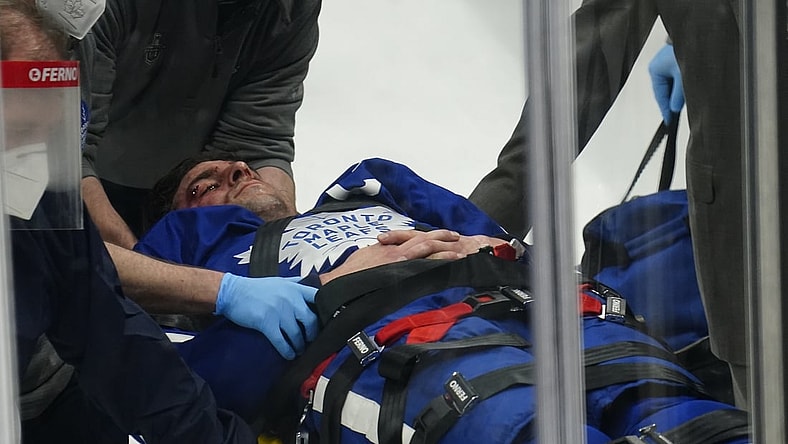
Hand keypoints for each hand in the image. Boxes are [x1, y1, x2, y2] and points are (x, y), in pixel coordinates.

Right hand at [215, 274, 317, 359]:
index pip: (317, 298)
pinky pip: (281, 341)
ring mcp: (278, 311)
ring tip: (300, 350)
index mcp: (294, 288)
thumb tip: (310, 281)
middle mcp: (289, 299)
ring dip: (300, 345)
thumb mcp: (279, 280)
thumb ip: (295, 282)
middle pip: (310, 320)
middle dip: (312, 334)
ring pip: (296, 334)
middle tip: (311, 340)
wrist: (232, 292)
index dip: (324, 311)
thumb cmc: (256, 288)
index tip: (324, 322)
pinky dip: (287, 351)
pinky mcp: (266, 322)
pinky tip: (289, 355)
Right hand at [319, 229, 506, 283]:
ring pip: (426, 249)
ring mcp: (398, 261)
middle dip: (442, 237)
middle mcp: (395, 250)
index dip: (429, 236)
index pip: (413, 237)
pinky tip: (449, 265)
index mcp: (388, 247)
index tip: (441, 236)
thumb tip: (382, 253)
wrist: (339, 284)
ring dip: (444, 250)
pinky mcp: (398, 271)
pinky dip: (436, 263)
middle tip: (457, 238)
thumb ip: (377, 254)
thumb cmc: (348, 274)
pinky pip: (421, 264)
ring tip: (460, 252)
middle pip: (424, 239)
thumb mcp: (364, 257)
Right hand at [648, 44, 683, 124]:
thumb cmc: (690, 51)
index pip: (659, 95)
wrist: (702, 36)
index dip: (665, 109)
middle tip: (677, 113)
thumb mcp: (683, 79)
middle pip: (665, 90)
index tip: (668, 120)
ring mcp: (669, 62)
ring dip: (679, 92)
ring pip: (673, 84)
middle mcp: (660, 65)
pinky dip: (683, 83)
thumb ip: (677, 96)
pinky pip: (678, 76)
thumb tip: (674, 108)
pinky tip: (688, 88)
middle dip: (672, 100)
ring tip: (685, 100)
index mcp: (655, 69)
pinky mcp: (679, 59)